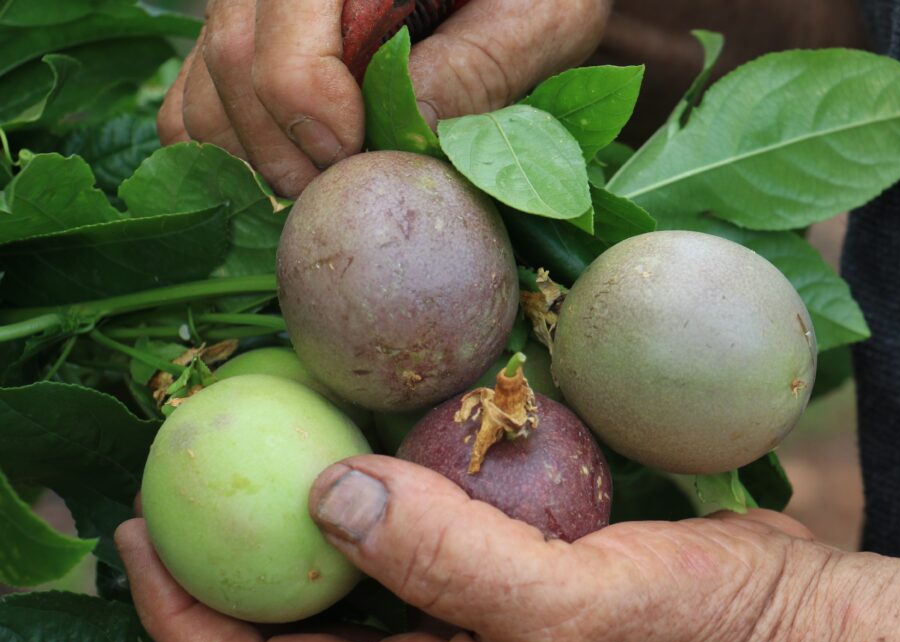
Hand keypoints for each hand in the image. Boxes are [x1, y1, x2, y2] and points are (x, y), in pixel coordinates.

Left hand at [117, 455, 834, 641]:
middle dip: (221, 549)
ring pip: (344, 563)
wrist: (783, 616)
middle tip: (182, 453)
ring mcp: (460, 614)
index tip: (144, 532)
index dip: (184, 621)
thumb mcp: (568, 613)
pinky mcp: (495, 563)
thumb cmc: (692, 636)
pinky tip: (368, 418)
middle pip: (289, 617)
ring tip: (258, 421)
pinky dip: (376, 474)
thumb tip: (328, 492)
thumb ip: (453, 563)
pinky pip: (410, 518)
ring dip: (293, 500)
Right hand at [158, 0, 610, 196]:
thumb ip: (480, 68)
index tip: (356, 157)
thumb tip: (408, 134)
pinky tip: (294, 177)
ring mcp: (249, 5)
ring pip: (203, 92)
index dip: (307, 108)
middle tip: (344, 196)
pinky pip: (193, 108)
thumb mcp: (539, 18)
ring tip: (327, 191)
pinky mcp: (238, 42)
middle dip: (285, 151)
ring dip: (257, 163)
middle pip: (232, 60)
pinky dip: (230, 159)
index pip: (281, 30)